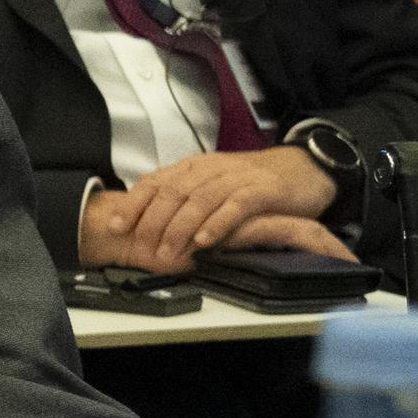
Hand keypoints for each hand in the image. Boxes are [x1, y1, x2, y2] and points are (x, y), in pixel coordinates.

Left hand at [89, 143, 340, 274]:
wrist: (302, 169)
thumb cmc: (250, 183)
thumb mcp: (211, 185)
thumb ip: (182, 198)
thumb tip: (144, 221)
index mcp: (194, 167)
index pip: (155, 182)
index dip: (133, 203)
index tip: (115, 225)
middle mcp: (212, 169)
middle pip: (174, 192)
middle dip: (153, 220)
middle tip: (141, 247)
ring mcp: (238, 178)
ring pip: (201, 199)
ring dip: (180, 227)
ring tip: (167, 250)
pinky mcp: (263, 190)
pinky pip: (236, 206)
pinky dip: (218, 223)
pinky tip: (204, 239)